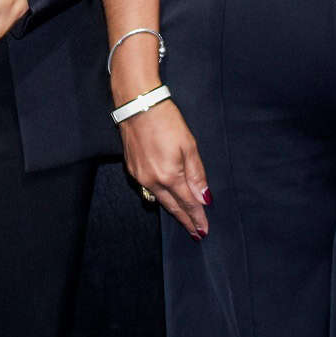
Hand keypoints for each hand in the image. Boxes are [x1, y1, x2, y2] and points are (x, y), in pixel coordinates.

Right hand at [121, 99, 210, 238]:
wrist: (137, 104)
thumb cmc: (166, 120)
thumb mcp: (188, 145)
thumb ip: (196, 174)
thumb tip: (204, 198)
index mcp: (169, 176)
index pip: (188, 203)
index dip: (197, 218)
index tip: (204, 230)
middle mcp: (152, 181)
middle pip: (172, 206)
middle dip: (185, 220)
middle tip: (195, 232)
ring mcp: (139, 176)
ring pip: (159, 199)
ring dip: (172, 209)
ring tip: (183, 218)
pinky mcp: (131, 168)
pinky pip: (148, 188)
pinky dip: (160, 196)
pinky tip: (166, 197)